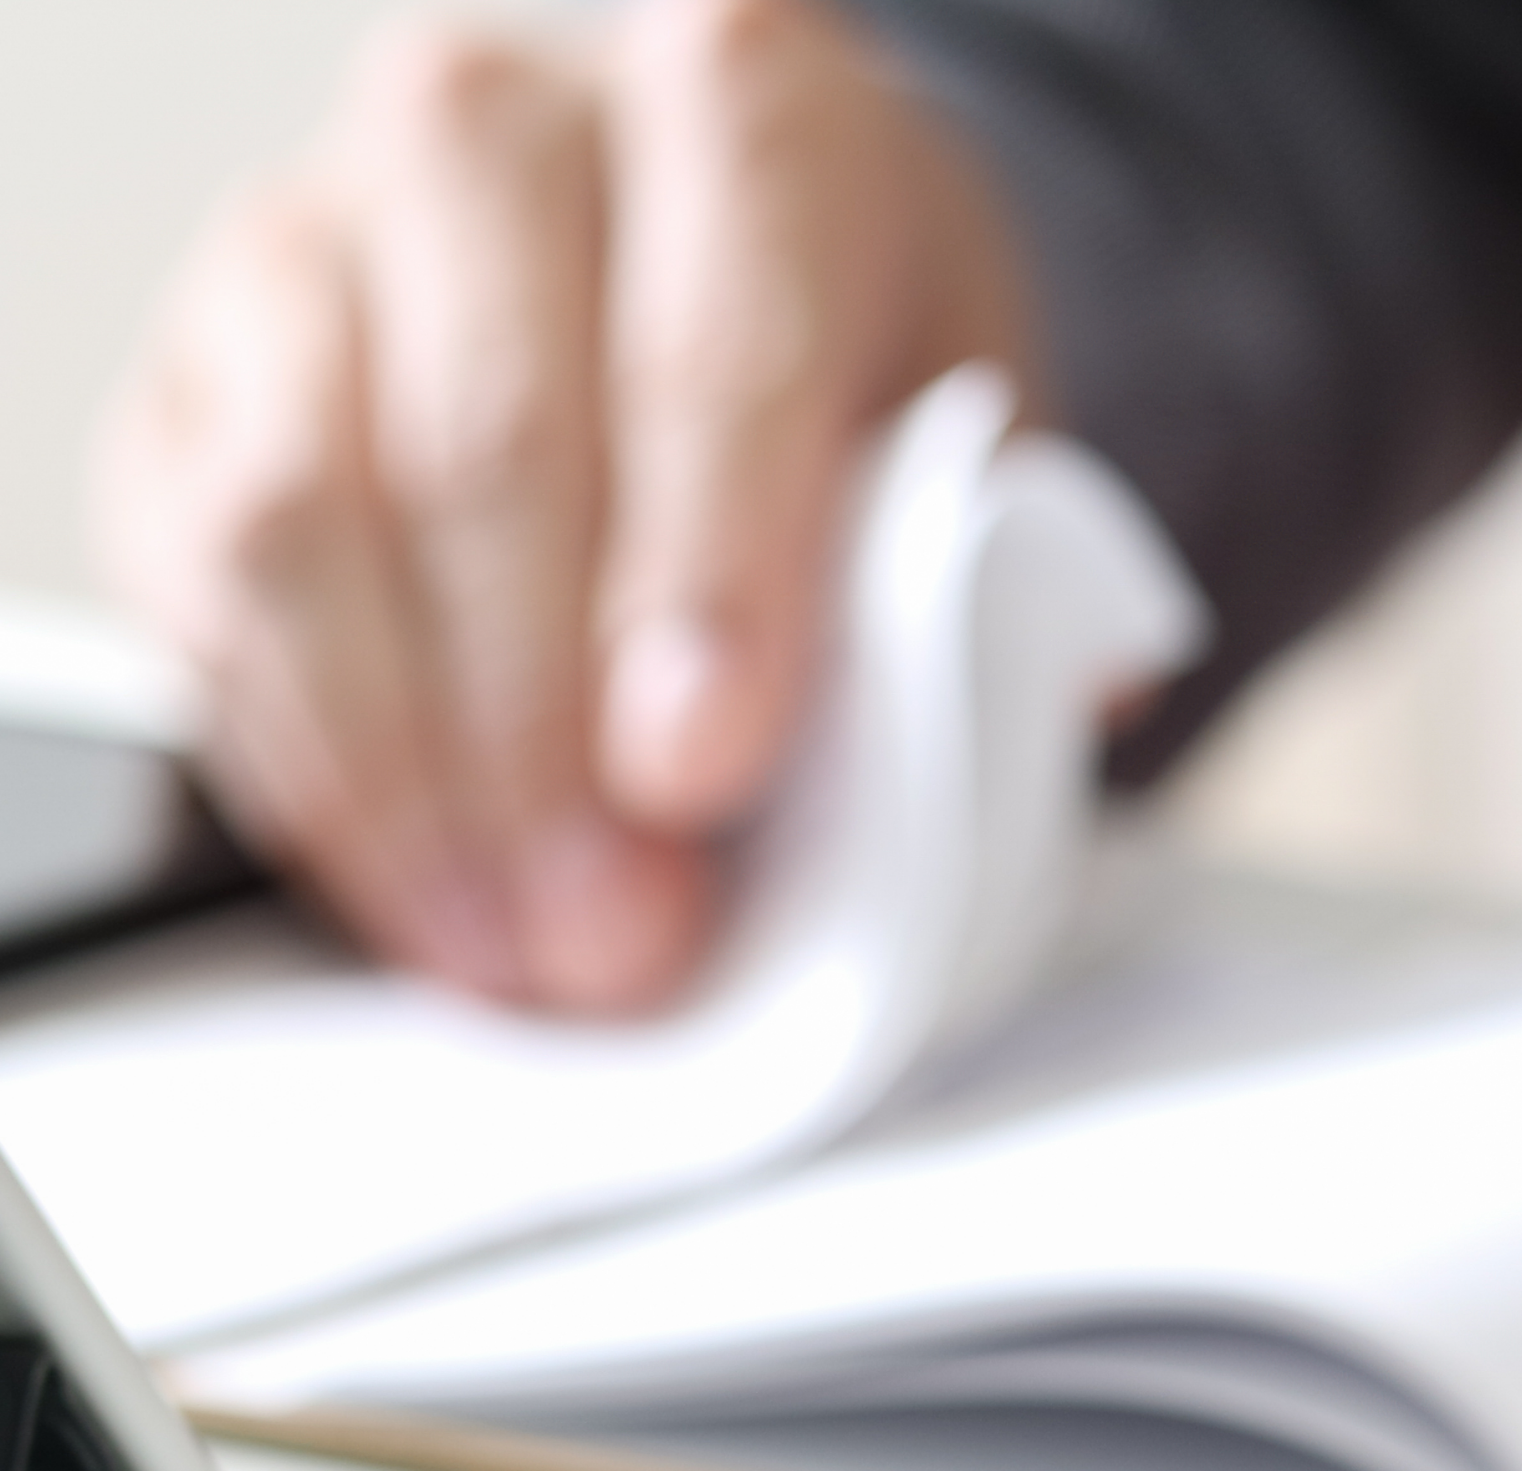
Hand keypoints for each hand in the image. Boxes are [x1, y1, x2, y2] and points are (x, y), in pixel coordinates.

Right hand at [90, 0, 1042, 1011]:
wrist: (716, 266)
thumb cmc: (851, 359)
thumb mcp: (975, 432)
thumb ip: (967, 579)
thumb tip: (941, 762)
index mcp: (739, 110)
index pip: (710, 350)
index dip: (702, 582)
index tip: (699, 775)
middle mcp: (494, 129)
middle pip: (485, 446)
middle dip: (548, 738)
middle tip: (618, 936)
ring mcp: (309, 235)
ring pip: (304, 517)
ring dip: (413, 778)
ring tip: (521, 950)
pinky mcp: (187, 372)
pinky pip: (198, 581)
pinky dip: (308, 766)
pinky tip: (421, 886)